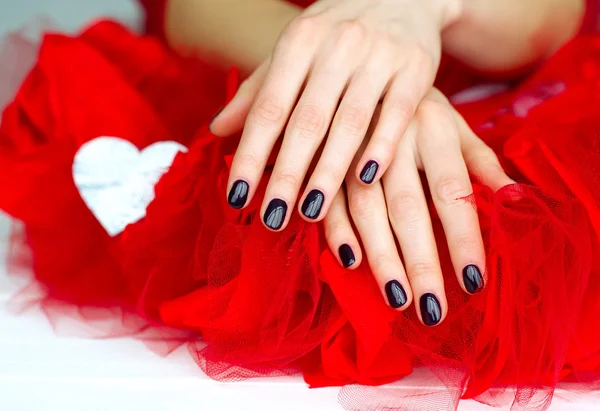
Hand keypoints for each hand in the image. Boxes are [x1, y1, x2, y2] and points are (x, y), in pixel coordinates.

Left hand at [211, 0, 462, 230]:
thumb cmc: (337, 31)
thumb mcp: (295, 49)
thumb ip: (258, 89)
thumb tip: (217, 129)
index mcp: (299, 42)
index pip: (268, 107)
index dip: (250, 153)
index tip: (237, 196)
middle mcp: (336, 45)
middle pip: (307, 120)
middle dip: (287, 173)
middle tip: (273, 217)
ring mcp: (379, 55)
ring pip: (350, 122)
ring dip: (329, 171)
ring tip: (310, 211)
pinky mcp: (416, 67)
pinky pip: (397, 113)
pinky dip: (381, 147)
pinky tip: (364, 180)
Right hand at [323, 88, 513, 325]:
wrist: (360, 66)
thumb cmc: (416, 106)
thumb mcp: (454, 123)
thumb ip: (482, 161)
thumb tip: (516, 201)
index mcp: (432, 126)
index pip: (453, 191)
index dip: (463, 238)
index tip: (474, 281)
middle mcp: (393, 138)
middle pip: (408, 207)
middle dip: (420, 261)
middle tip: (432, 309)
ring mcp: (353, 148)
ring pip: (366, 209)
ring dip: (380, 256)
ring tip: (398, 299)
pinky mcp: (324, 158)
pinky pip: (329, 199)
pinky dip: (337, 231)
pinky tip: (350, 262)